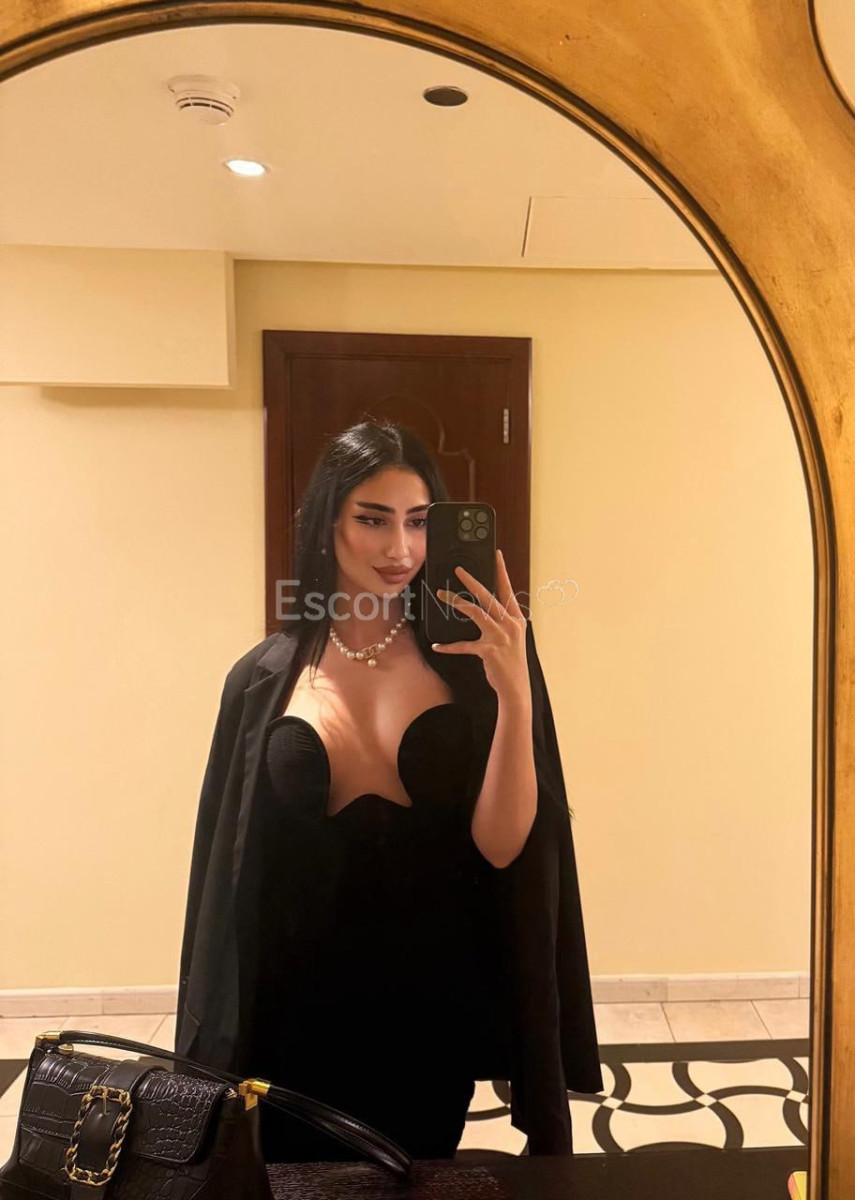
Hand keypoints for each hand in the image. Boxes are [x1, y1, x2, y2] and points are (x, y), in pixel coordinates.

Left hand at [432, 548, 529, 703]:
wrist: (515, 688)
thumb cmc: (510, 661)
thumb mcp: (511, 637)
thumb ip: (500, 621)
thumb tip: (482, 606)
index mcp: (516, 619)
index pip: (508, 590)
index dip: (501, 571)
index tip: (496, 555)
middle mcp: (510, 624)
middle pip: (488, 596)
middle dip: (472, 580)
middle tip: (459, 569)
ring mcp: (500, 637)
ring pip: (475, 612)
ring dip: (456, 602)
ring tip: (441, 595)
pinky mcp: (489, 651)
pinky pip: (464, 645)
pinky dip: (449, 646)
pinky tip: (437, 645)